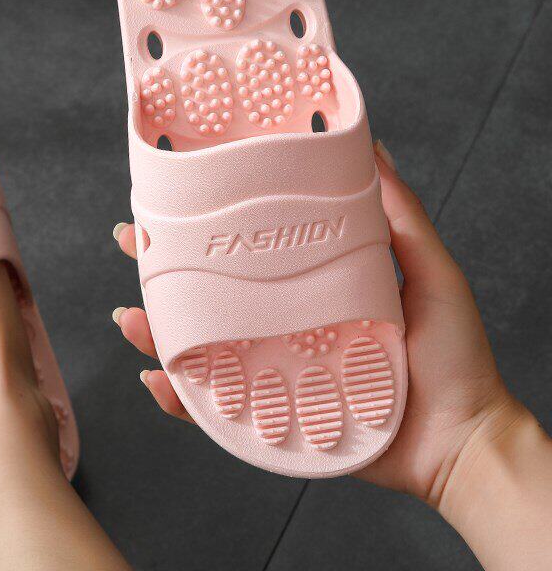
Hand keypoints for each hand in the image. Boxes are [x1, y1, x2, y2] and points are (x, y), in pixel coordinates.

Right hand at [110, 141, 523, 504]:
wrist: (463, 443)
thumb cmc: (454, 357)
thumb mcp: (429, 272)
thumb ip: (402, 216)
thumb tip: (375, 149)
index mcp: (312, 288)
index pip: (252, 250)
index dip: (213, 225)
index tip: (178, 197)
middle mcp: (286, 325)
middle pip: (215, 293)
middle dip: (165, 268)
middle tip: (130, 242)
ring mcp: (276, 370)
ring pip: (203, 347)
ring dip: (158, 331)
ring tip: (130, 316)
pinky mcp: (275, 416)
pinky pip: (218, 409)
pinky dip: (181, 399)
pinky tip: (154, 381)